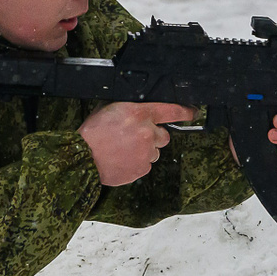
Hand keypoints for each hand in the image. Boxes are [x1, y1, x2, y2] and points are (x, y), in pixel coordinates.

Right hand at [79, 101, 196, 185]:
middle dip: (153, 137)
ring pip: (154, 152)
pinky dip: (137, 163)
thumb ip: (129, 107)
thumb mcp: (109, 108)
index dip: (185, 112)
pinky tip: (122, 160)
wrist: (83, 158)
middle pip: (164, 136)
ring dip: (144, 151)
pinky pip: (146, 165)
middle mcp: (147, 132)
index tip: (193, 113)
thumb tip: (139, 107)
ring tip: (123, 151)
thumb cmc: (92, 133)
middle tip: (135, 138)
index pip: (171, 110)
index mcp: (139, 113)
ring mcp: (146, 152)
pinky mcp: (142, 168)